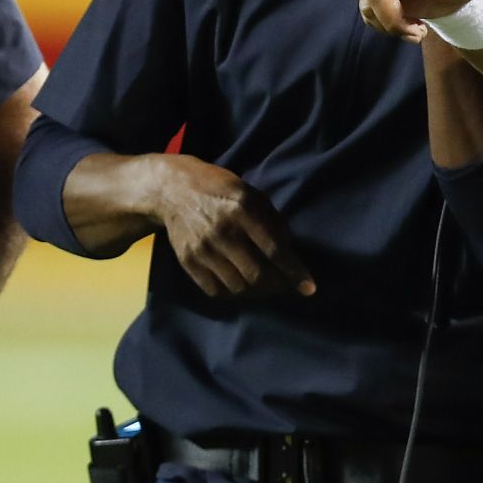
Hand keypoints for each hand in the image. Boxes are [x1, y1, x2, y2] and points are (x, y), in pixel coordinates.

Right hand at [151, 157, 314, 297]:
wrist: (173, 189)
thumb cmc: (220, 189)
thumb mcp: (252, 194)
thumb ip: (272, 221)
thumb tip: (290, 252)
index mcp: (243, 210)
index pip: (274, 249)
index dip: (293, 271)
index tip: (308, 288)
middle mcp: (223, 231)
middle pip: (256, 275)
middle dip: (276, 286)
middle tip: (282, 285)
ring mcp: (203, 249)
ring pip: (237, 287)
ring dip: (255, 292)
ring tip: (261, 285)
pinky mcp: (188, 261)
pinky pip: (215, 290)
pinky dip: (233, 294)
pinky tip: (240, 285)